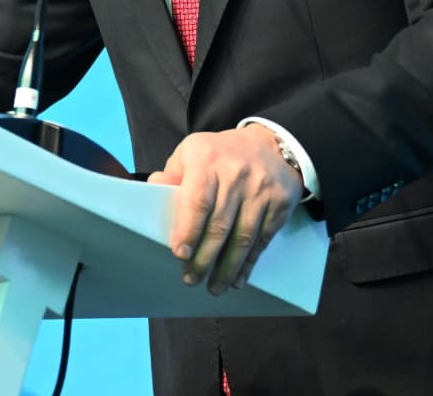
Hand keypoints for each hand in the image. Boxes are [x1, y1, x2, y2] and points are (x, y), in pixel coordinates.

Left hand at [147, 124, 302, 293]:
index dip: (189, 230)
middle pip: (220, 224)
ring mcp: (260, 189)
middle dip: (205, 257)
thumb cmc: (222, 154)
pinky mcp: (279, 204)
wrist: (271, 145)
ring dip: (227, 268)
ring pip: (243, 237)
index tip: (180, 254)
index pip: (198, 200)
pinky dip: (249, 263)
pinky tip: (238, 278)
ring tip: (214, 287)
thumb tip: (153, 191)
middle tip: (191, 278)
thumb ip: (173, 174)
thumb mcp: (193, 151)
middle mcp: (236, 174)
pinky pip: (262, 239)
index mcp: (208, 159)